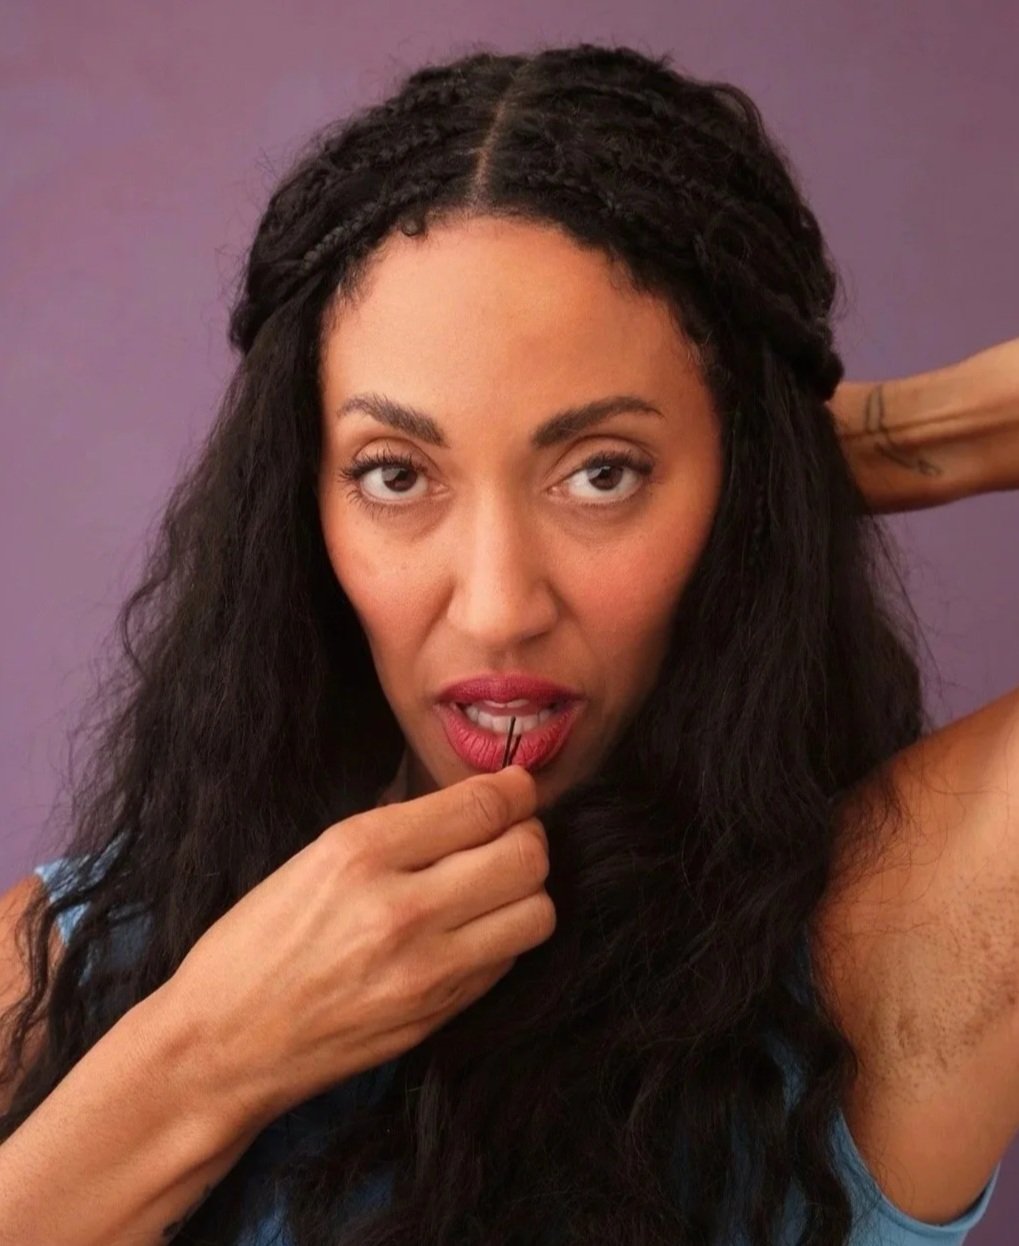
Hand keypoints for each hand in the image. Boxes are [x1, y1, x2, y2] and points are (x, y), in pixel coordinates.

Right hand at [168, 764, 552, 1126]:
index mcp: (359, 853)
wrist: (224, 1045)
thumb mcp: (313, 857)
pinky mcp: (438, 1014)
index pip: (482, 806)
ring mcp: (424, 970)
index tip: (515, 788)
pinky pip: (509, 960)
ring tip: (494, 886)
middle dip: (528, 835)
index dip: (514, 790)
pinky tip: (470, 929)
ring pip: (536, 912)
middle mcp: (399, 909)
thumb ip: (399, 829)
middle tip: (506, 835)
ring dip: (526, 891)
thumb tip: (474, 801)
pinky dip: (503, 936)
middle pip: (526, 856)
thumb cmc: (256, 943)